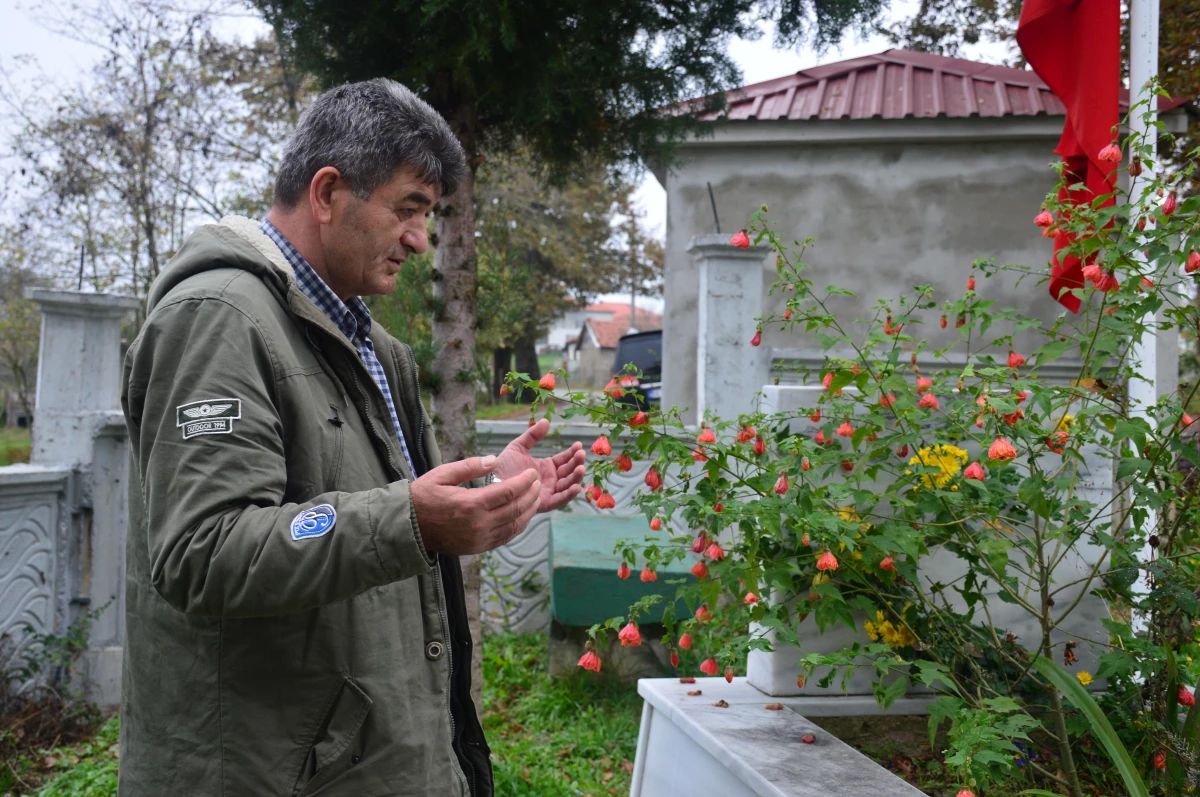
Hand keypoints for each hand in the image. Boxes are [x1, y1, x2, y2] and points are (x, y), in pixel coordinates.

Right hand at [410, 455, 540, 554]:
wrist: (408, 527)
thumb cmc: (424, 496)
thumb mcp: (443, 474)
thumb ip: (470, 466)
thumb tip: (494, 460)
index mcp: (471, 504)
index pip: (508, 492)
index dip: (525, 481)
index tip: (533, 473)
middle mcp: (478, 524)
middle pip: (516, 509)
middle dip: (531, 495)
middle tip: (538, 483)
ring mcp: (479, 539)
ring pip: (514, 526)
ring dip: (529, 511)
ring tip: (535, 498)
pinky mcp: (478, 548)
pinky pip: (505, 537)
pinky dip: (518, 526)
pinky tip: (522, 516)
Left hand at [494, 418, 585, 512]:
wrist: (491, 482)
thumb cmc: (503, 465)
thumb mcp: (518, 446)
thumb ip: (532, 435)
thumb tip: (546, 421)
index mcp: (546, 467)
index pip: (564, 459)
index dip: (572, 453)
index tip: (578, 445)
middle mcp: (550, 479)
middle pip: (568, 472)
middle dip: (576, 463)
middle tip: (581, 454)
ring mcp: (548, 491)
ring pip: (567, 485)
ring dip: (576, 477)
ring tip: (581, 468)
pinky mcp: (544, 503)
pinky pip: (559, 500)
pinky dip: (568, 495)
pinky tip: (576, 487)